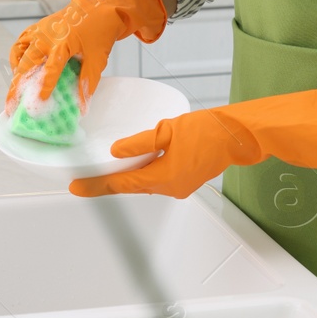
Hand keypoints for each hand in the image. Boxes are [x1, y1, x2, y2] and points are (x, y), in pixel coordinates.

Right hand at [6, 0, 166, 114]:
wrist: (97, 6)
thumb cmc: (99, 31)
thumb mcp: (98, 59)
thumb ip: (88, 82)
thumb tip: (82, 105)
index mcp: (64, 43)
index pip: (51, 69)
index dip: (45, 85)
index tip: (39, 100)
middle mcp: (47, 36)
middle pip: (27, 64)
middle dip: (17, 86)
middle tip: (11, 105)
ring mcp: (39, 30)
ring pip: (18, 52)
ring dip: (15, 71)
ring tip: (15, 88)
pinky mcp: (37, 28)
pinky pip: (20, 43)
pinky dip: (16, 56)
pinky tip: (20, 69)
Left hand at [69, 89, 316, 198]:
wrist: (240, 135)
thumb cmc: (211, 130)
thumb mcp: (168, 130)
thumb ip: (139, 143)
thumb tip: (116, 151)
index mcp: (163, 178)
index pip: (121, 185)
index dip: (96, 186)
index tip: (76, 187)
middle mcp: (170, 187)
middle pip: (130, 187)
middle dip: (108, 183)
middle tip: (85, 178)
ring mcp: (180, 186)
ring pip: (144, 184)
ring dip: (126, 178)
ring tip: (105, 170)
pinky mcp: (186, 179)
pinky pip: (157, 179)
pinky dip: (143, 173)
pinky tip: (135, 163)